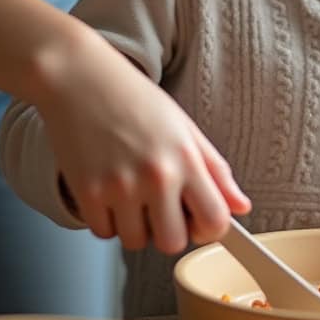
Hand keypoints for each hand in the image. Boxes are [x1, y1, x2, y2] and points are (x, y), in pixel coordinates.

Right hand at [38, 28, 249, 255]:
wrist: (78, 76)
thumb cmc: (131, 97)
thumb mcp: (183, 127)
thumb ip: (216, 171)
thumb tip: (242, 207)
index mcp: (186, 158)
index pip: (215, 221)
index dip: (208, 227)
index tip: (197, 218)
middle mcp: (156, 175)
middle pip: (173, 243)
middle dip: (168, 231)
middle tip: (159, 205)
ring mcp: (119, 187)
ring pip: (136, 242)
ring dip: (134, 226)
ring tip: (129, 191)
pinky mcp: (87, 193)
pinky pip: (104, 233)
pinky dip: (106, 220)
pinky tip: (106, 190)